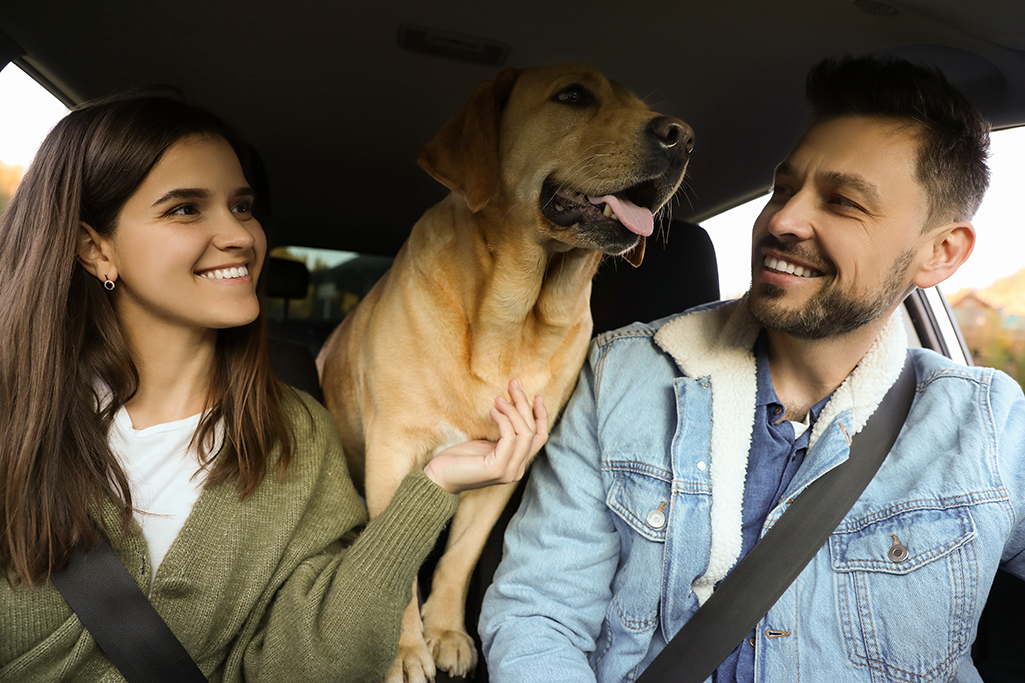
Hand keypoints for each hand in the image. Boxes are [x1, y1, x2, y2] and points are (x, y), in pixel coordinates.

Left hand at [423, 379, 548, 493]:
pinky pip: (510, 439)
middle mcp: (517, 470)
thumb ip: (505, 435)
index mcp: (517, 463)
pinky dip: (503, 421)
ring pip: (524, 434)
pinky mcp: (498, 469)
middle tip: (514, 385)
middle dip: (524, 405)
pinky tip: (492, 412)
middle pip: (532, 432)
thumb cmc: (461, 458)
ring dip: (513, 411)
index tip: (538, 396)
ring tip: (498, 399)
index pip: (539, 438)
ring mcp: (509, 471)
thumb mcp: (488, 443)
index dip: (541, 416)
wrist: (439, 477)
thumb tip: (513, 407)